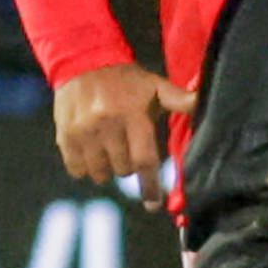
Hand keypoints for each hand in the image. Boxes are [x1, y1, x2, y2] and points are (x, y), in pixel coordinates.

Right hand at [55, 61, 190, 181]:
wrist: (83, 61)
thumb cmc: (127, 80)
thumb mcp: (156, 86)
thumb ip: (180, 99)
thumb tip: (203, 101)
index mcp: (133, 116)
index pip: (144, 160)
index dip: (150, 187)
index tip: (153, 205)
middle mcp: (106, 125)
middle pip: (123, 170)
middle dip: (129, 166)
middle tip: (128, 147)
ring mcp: (83, 132)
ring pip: (100, 173)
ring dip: (107, 168)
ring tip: (109, 147)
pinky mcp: (64, 136)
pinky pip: (76, 169)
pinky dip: (85, 167)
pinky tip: (91, 149)